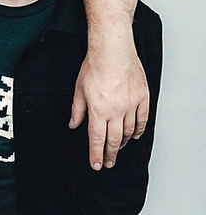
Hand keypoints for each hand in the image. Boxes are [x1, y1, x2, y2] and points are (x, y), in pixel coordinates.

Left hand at [69, 32, 148, 170]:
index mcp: (98, 110)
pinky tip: (135, 135)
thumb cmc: (94, 66)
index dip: (96, 154)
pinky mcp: (142, 98)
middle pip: (115, 140)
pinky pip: (143, 120)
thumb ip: (77, 110)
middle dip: (111, 154)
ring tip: (119, 148)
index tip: (97, 165)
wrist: (112, 50)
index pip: (97, 139)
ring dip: (124, 142)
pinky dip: (139, 130)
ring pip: (129, 132)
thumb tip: (73, 125)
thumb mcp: (78, 89)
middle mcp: (116, 111)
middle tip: (109, 163)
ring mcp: (131, 105)